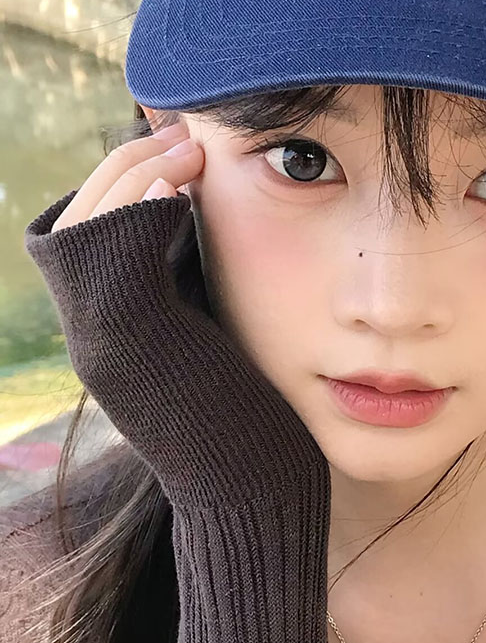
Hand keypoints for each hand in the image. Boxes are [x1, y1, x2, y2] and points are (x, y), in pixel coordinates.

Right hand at [26, 122, 326, 509]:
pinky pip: (115, 245)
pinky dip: (145, 205)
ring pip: (85, 222)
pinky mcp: (131, 338)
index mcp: (113, 334)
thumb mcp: (215, 346)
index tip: (181, 155)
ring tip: (189, 154)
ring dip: (137, 174)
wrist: (251, 504)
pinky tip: (187, 191)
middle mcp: (92, 333)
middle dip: (127, 166)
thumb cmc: (253, 431)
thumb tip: (209, 226)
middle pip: (75, 219)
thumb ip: (198, 294)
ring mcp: (102, 336)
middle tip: (185, 138)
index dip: (125, 186)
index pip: (88, 235)